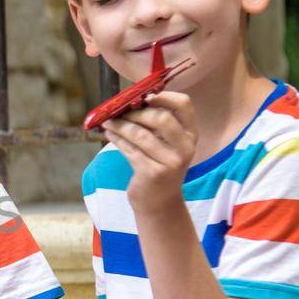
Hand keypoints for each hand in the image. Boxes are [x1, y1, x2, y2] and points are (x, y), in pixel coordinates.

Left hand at [102, 90, 196, 214]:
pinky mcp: (152, 173)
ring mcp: (170, 162)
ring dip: (120, 126)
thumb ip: (156, 125)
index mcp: (190, 135)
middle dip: (136, 112)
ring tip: (108, 122)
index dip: (163, 96)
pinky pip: (130, 149)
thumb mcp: (167, 145)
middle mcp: (185, 148)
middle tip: (119, 111)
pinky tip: (109, 134)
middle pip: (161, 118)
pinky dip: (117, 139)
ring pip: (140, 134)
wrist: (160, 202)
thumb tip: (129, 101)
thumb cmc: (160, 166)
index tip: (144, 96)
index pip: (184, 104)